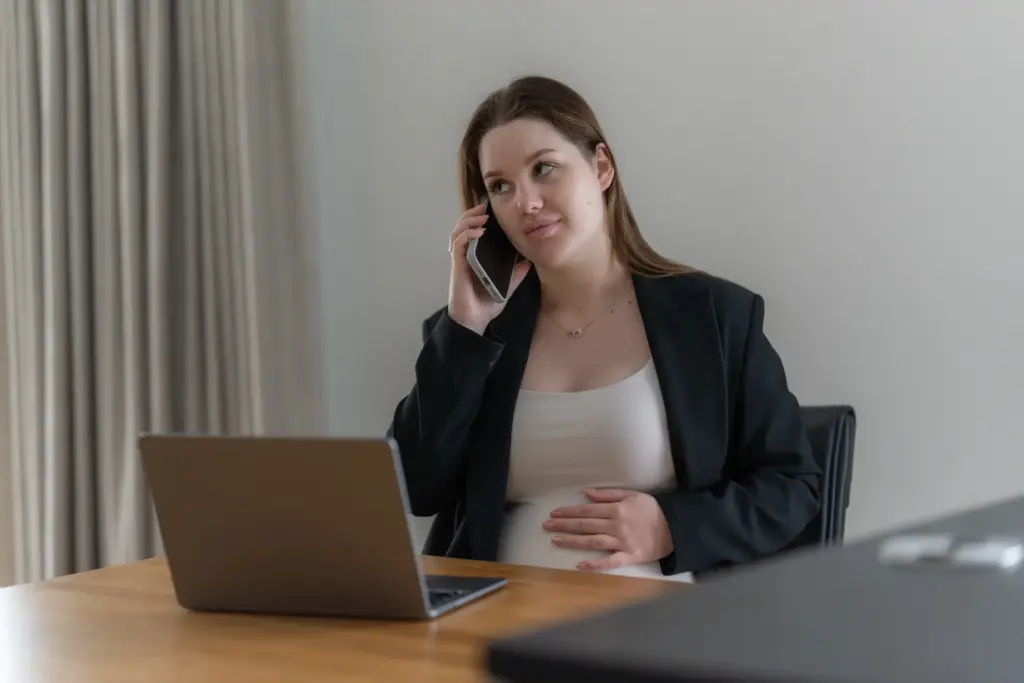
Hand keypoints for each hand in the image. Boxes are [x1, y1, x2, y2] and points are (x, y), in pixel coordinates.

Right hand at [447, 203, 530, 334]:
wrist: (475, 320)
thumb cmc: (486, 304)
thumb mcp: (507, 286)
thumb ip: (516, 274)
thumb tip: (529, 262)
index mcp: (475, 258)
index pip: (473, 232)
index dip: (478, 219)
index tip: (491, 211)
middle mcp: (465, 256)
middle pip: (462, 227)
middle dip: (472, 214)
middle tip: (485, 207)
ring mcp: (460, 260)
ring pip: (457, 232)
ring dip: (468, 220)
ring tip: (482, 216)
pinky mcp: (457, 265)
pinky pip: (458, 244)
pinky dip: (467, 234)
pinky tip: (479, 232)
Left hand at [543, 488, 673, 571]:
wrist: (675, 527)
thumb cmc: (652, 510)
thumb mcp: (632, 495)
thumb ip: (608, 494)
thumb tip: (586, 494)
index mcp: (616, 509)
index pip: (587, 510)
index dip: (569, 512)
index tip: (554, 513)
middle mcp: (616, 526)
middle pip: (585, 525)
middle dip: (564, 525)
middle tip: (546, 525)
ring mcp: (622, 542)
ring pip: (592, 542)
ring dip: (572, 541)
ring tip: (555, 540)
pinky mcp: (629, 557)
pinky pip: (610, 562)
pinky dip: (595, 564)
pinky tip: (579, 565)